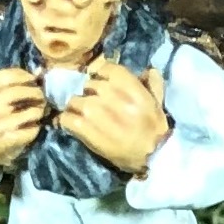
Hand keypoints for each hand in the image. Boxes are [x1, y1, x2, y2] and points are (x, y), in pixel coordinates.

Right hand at [0, 68, 47, 167]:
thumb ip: (8, 87)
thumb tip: (38, 73)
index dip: (21, 75)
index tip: (33, 79)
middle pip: (7, 95)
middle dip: (29, 92)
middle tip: (41, 95)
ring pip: (11, 117)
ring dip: (32, 112)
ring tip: (40, 111)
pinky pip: (15, 136)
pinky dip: (29, 131)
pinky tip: (35, 128)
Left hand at [56, 57, 169, 173]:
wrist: (152, 156)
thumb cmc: (155, 130)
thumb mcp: (157, 103)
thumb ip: (152, 84)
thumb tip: (146, 71)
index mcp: (130, 86)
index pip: (106, 68)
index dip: (102, 75)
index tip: (103, 83)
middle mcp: (110, 94)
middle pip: (88, 85)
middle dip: (90, 94)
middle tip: (94, 105)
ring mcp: (94, 110)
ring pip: (74, 100)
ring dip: (77, 109)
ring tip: (81, 117)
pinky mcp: (84, 127)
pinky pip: (65, 117)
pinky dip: (66, 121)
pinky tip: (72, 126)